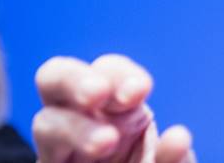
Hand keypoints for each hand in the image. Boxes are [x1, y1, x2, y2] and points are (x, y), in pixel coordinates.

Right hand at [32, 54, 195, 162]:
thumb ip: (174, 155)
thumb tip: (178, 137)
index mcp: (116, 107)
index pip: (108, 70)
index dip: (120, 74)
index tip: (139, 92)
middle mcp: (82, 120)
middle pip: (54, 78)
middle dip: (75, 79)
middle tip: (98, 93)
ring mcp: (60, 150)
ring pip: (46, 123)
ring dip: (74, 128)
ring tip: (105, 143)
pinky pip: (47, 161)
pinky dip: (61, 157)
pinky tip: (89, 162)